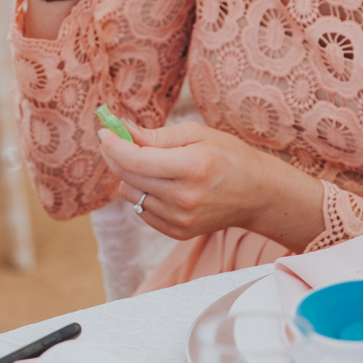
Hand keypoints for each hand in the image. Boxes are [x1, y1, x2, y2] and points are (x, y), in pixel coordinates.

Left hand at [97, 119, 322, 244]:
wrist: (258, 194)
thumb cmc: (228, 156)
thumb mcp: (197, 134)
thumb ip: (156, 135)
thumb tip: (122, 130)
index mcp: (191, 167)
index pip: (135, 160)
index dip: (113, 145)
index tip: (104, 132)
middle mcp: (184, 198)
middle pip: (128, 177)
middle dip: (115, 156)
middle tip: (115, 140)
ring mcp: (180, 219)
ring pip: (131, 194)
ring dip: (129, 175)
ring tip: (148, 163)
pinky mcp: (177, 232)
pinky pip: (141, 210)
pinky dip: (142, 193)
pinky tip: (160, 183)